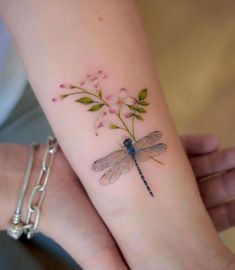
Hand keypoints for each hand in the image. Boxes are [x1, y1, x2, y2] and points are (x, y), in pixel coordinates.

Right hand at [1, 135, 233, 268]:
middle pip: (195, 193)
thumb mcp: (104, 259)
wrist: (44, 187)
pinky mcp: (134, 151)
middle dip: (221, 183)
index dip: (221, 214)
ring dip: (211, 161)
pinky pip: (167, 147)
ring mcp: (144, 173)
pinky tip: (209, 141)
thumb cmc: (74, 225)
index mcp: (152, 227)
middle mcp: (152, 199)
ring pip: (185, 168)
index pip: (196, 223)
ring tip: (231, 154)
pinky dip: (188, 145)